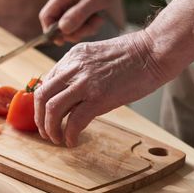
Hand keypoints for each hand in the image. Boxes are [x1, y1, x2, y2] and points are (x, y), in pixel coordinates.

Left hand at [33, 31, 167, 146]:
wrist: (154, 51)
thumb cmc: (132, 55)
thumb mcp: (96, 56)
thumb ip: (80, 71)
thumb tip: (71, 94)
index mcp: (71, 57)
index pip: (45, 82)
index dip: (42, 103)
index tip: (45, 116)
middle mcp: (73, 68)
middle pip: (41, 97)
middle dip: (39, 119)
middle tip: (46, 132)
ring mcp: (84, 83)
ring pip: (52, 110)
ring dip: (51, 129)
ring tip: (57, 139)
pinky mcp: (99, 97)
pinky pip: (75, 121)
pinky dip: (70, 135)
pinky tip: (72, 141)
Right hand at [39, 0, 131, 44]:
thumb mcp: (95, 0)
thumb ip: (78, 14)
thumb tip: (62, 29)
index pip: (46, 15)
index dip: (50, 30)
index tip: (62, 41)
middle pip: (57, 23)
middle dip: (73, 31)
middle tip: (89, 29)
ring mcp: (69, 3)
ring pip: (69, 25)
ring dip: (83, 29)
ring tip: (97, 21)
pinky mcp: (77, 7)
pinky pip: (77, 22)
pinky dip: (87, 25)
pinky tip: (98, 19)